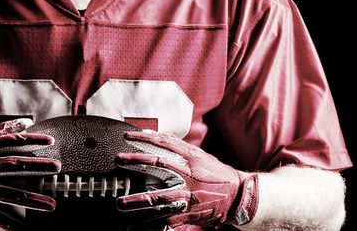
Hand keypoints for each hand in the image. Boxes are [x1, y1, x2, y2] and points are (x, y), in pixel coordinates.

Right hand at [0, 119, 60, 228]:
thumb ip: (0, 132)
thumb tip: (24, 122)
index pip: (10, 141)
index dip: (31, 140)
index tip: (50, 141)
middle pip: (13, 166)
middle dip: (38, 167)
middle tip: (57, 167)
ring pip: (9, 194)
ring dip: (32, 200)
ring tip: (51, 204)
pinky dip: (10, 223)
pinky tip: (24, 227)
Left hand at [116, 130, 258, 228]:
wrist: (239, 196)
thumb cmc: (217, 174)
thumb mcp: (201, 156)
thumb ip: (178, 147)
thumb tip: (154, 135)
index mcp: (192, 159)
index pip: (165, 142)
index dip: (145, 137)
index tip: (127, 135)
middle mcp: (189, 175)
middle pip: (159, 165)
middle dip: (136, 162)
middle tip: (117, 161)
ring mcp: (188, 196)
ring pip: (160, 198)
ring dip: (138, 201)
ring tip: (120, 204)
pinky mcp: (188, 214)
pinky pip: (166, 220)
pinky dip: (150, 225)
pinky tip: (135, 227)